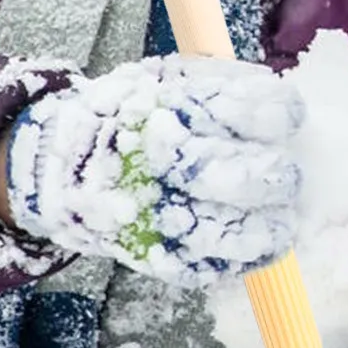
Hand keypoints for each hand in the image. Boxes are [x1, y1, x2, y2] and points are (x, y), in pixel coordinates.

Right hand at [0, 56, 302, 281]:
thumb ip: (216, 82)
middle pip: (233, 175)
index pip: (240, 111)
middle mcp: (158, 162)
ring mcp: (152, 213)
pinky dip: (239, 262)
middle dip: (274, 177)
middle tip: (288, 178)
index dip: (278, 115)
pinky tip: (259, 248)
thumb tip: (274, 95)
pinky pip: (203, 267)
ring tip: (281, 223)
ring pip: (225, 230)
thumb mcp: (161, 79)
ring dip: (267, 230)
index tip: (289, 116)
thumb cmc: (126, 116)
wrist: (58, 166)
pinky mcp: (152, 256)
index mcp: (165, 108)